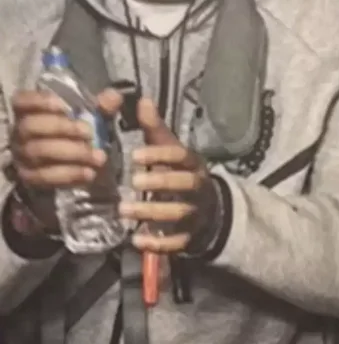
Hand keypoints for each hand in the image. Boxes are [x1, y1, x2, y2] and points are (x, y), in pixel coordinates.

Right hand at [9, 87, 121, 228]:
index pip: (22, 100)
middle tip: (89, 134)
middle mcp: (19, 132)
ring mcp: (21, 156)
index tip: (65, 107)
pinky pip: (44, 177)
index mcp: (28, 111)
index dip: (40, 101)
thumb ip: (100, 107)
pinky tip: (89, 173)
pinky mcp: (28, 177)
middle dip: (62, 128)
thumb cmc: (76, 134)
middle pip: (31, 126)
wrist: (68, 167)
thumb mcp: (89, 118)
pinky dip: (68, 175)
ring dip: (71, 154)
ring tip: (97, 158)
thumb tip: (114, 96)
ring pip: (39, 152)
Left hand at [120, 98, 219, 253]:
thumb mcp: (169, 150)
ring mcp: (196, 214)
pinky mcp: (190, 237)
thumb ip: (154, 129)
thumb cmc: (180, 174)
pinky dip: (158, 243)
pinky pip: (177, 242)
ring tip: (124, 211)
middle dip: (160, 182)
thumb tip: (142, 100)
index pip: (181, 156)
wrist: (209, 211)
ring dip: (152, 212)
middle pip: (184, 184)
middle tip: (132, 181)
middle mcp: (199, 187)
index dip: (160, 155)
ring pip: (179, 213)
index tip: (135, 156)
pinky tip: (137, 240)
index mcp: (193, 164)